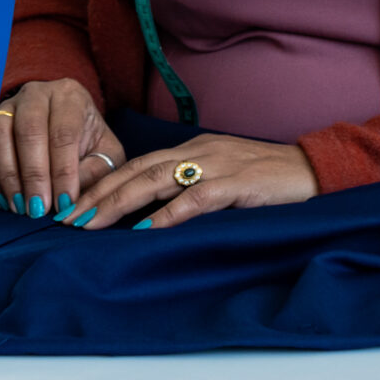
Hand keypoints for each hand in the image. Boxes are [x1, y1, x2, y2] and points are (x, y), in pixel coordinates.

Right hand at [0, 78, 123, 220]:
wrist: (63, 125)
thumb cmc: (87, 141)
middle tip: (38, 208)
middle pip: (30, 130)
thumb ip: (95, 172)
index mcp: (70, 96)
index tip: (64, 202)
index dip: (63, 170)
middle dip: (34, 175)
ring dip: (8, 176)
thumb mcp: (104, 153)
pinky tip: (1, 200)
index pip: (65, 132)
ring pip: (0, 136)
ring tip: (19, 206)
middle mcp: (36, 94)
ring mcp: (8, 106)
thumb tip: (73, 200)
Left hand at [74, 132, 318, 229]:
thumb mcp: (223, 177)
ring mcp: (217, 165)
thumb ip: (190, 187)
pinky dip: (167, 214)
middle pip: (137, 170)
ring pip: (156, 180)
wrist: (312, 169)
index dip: (104, 184)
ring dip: (119, 203)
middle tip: (67, 218)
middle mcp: (199, 152)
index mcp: (194, 150)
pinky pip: (195, 198)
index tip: (75, 206)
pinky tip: (144, 230)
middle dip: (99, 194)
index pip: (137, 164)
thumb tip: (149, 215)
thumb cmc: (268, 179)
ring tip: (91, 224)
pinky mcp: (237, 184)